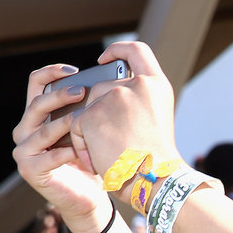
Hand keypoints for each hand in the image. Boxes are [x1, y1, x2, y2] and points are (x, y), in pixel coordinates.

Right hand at [12, 64, 110, 232]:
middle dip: (60, 96)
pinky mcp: (30, 170)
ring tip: (84, 119)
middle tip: (83, 92)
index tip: (75, 69)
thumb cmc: (90, 160)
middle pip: (37, 104)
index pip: (35, 84)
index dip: (52, 72)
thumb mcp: (87, 129)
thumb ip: (85, 109)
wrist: (90, 197)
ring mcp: (24, 151)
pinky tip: (81, 149)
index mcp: (36, 116)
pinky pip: (49, 156)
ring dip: (65, 123)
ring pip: (42, 129)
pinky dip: (67, 152)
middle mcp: (24, 130)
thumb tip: (105, 83)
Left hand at [71, 41, 180, 192]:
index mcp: (156, 86)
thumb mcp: (156, 119)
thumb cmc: (157, 159)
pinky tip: (98, 158)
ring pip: (86, 107)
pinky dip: (82, 144)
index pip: (136, 51)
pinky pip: (75, 125)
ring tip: (108, 152)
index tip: (105, 61)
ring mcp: (111, 99)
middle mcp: (135, 86)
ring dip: (91, 129)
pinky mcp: (90, 116)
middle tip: (114, 139)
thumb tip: (103, 92)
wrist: (154, 181)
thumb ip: (137, 99)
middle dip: (99, 111)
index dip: (118, 51)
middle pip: (102, 86)